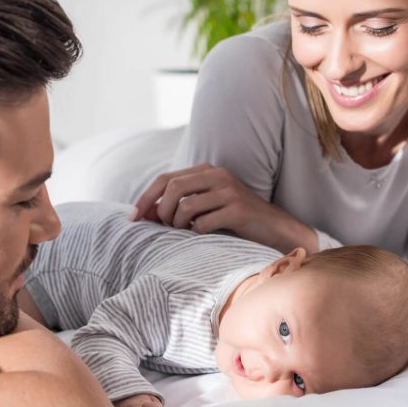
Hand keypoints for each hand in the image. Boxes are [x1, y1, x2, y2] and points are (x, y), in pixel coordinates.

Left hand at [132, 163, 317, 252]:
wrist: (275, 229)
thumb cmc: (235, 220)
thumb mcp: (206, 206)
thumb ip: (180, 204)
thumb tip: (144, 214)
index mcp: (207, 171)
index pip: (166, 178)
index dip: (146, 198)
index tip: (133, 218)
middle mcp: (217, 175)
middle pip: (172, 187)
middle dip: (160, 211)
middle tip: (163, 227)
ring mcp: (228, 191)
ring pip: (184, 206)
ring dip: (177, 225)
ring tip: (184, 233)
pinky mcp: (237, 210)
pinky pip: (202, 223)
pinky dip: (196, 234)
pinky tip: (205, 236)